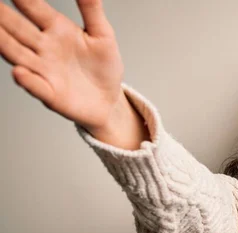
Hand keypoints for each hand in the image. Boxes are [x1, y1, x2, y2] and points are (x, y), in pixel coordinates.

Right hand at [0, 0, 123, 131]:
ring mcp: (44, 70)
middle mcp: (44, 48)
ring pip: (17, 54)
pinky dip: (28, 81)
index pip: (34, 8)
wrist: (108, 100)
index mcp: (57, 29)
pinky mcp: (50, 93)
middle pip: (18, 29)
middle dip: (3, 16)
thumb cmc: (103, 67)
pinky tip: (20, 73)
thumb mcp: (103, 36)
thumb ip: (92, 10)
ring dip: (4, 43)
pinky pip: (37, 86)